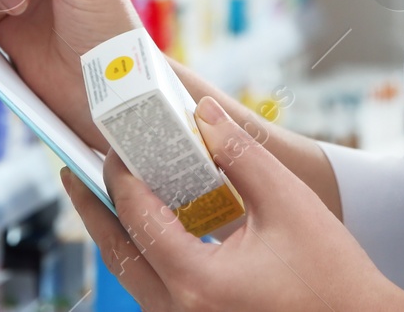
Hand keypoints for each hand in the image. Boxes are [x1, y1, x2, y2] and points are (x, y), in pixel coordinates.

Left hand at [63, 96, 403, 311]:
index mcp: (197, 281)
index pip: (138, 217)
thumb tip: (203, 111)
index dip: (120, 175)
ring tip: (103, 196)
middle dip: (92, 207)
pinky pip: (155, 291)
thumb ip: (239, 153)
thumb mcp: (287, 202)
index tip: (112, 143)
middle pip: (118, 253)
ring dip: (116, 233)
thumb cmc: (332, 275)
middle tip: (71, 170)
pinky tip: (150, 230)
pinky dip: (144, 256)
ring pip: (132, 277)